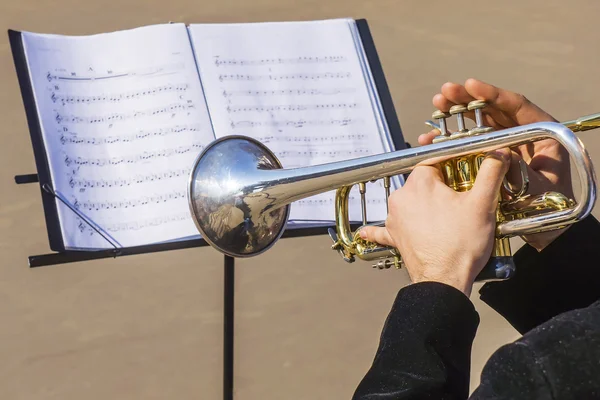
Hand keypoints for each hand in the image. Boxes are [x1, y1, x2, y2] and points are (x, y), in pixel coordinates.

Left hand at [359, 150, 510, 296]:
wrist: (444, 281)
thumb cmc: (460, 245)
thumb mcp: (483, 204)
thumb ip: (491, 172)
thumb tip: (498, 153)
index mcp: (420, 183)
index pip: (435, 159)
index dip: (452, 158)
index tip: (464, 160)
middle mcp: (401, 197)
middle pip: (423, 180)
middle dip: (442, 183)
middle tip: (462, 191)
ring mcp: (395, 218)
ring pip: (410, 200)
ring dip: (424, 202)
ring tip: (448, 212)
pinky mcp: (394, 237)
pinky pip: (385, 229)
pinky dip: (380, 229)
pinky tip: (367, 232)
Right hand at [420, 78, 573, 250]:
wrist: (544, 231)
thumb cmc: (549, 210)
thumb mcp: (537, 189)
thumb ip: (520, 170)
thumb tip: (499, 152)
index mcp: (541, 135)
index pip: (516, 106)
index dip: (492, 94)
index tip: (471, 86)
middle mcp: (522, 136)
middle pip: (493, 110)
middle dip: (467, 100)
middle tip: (445, 92)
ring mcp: (505, 146)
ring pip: (479, 123)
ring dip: (456, 114)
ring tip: (436, 106)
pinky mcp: (491, 159)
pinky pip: (471, 143)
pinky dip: (452, 140)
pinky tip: (433, 139)